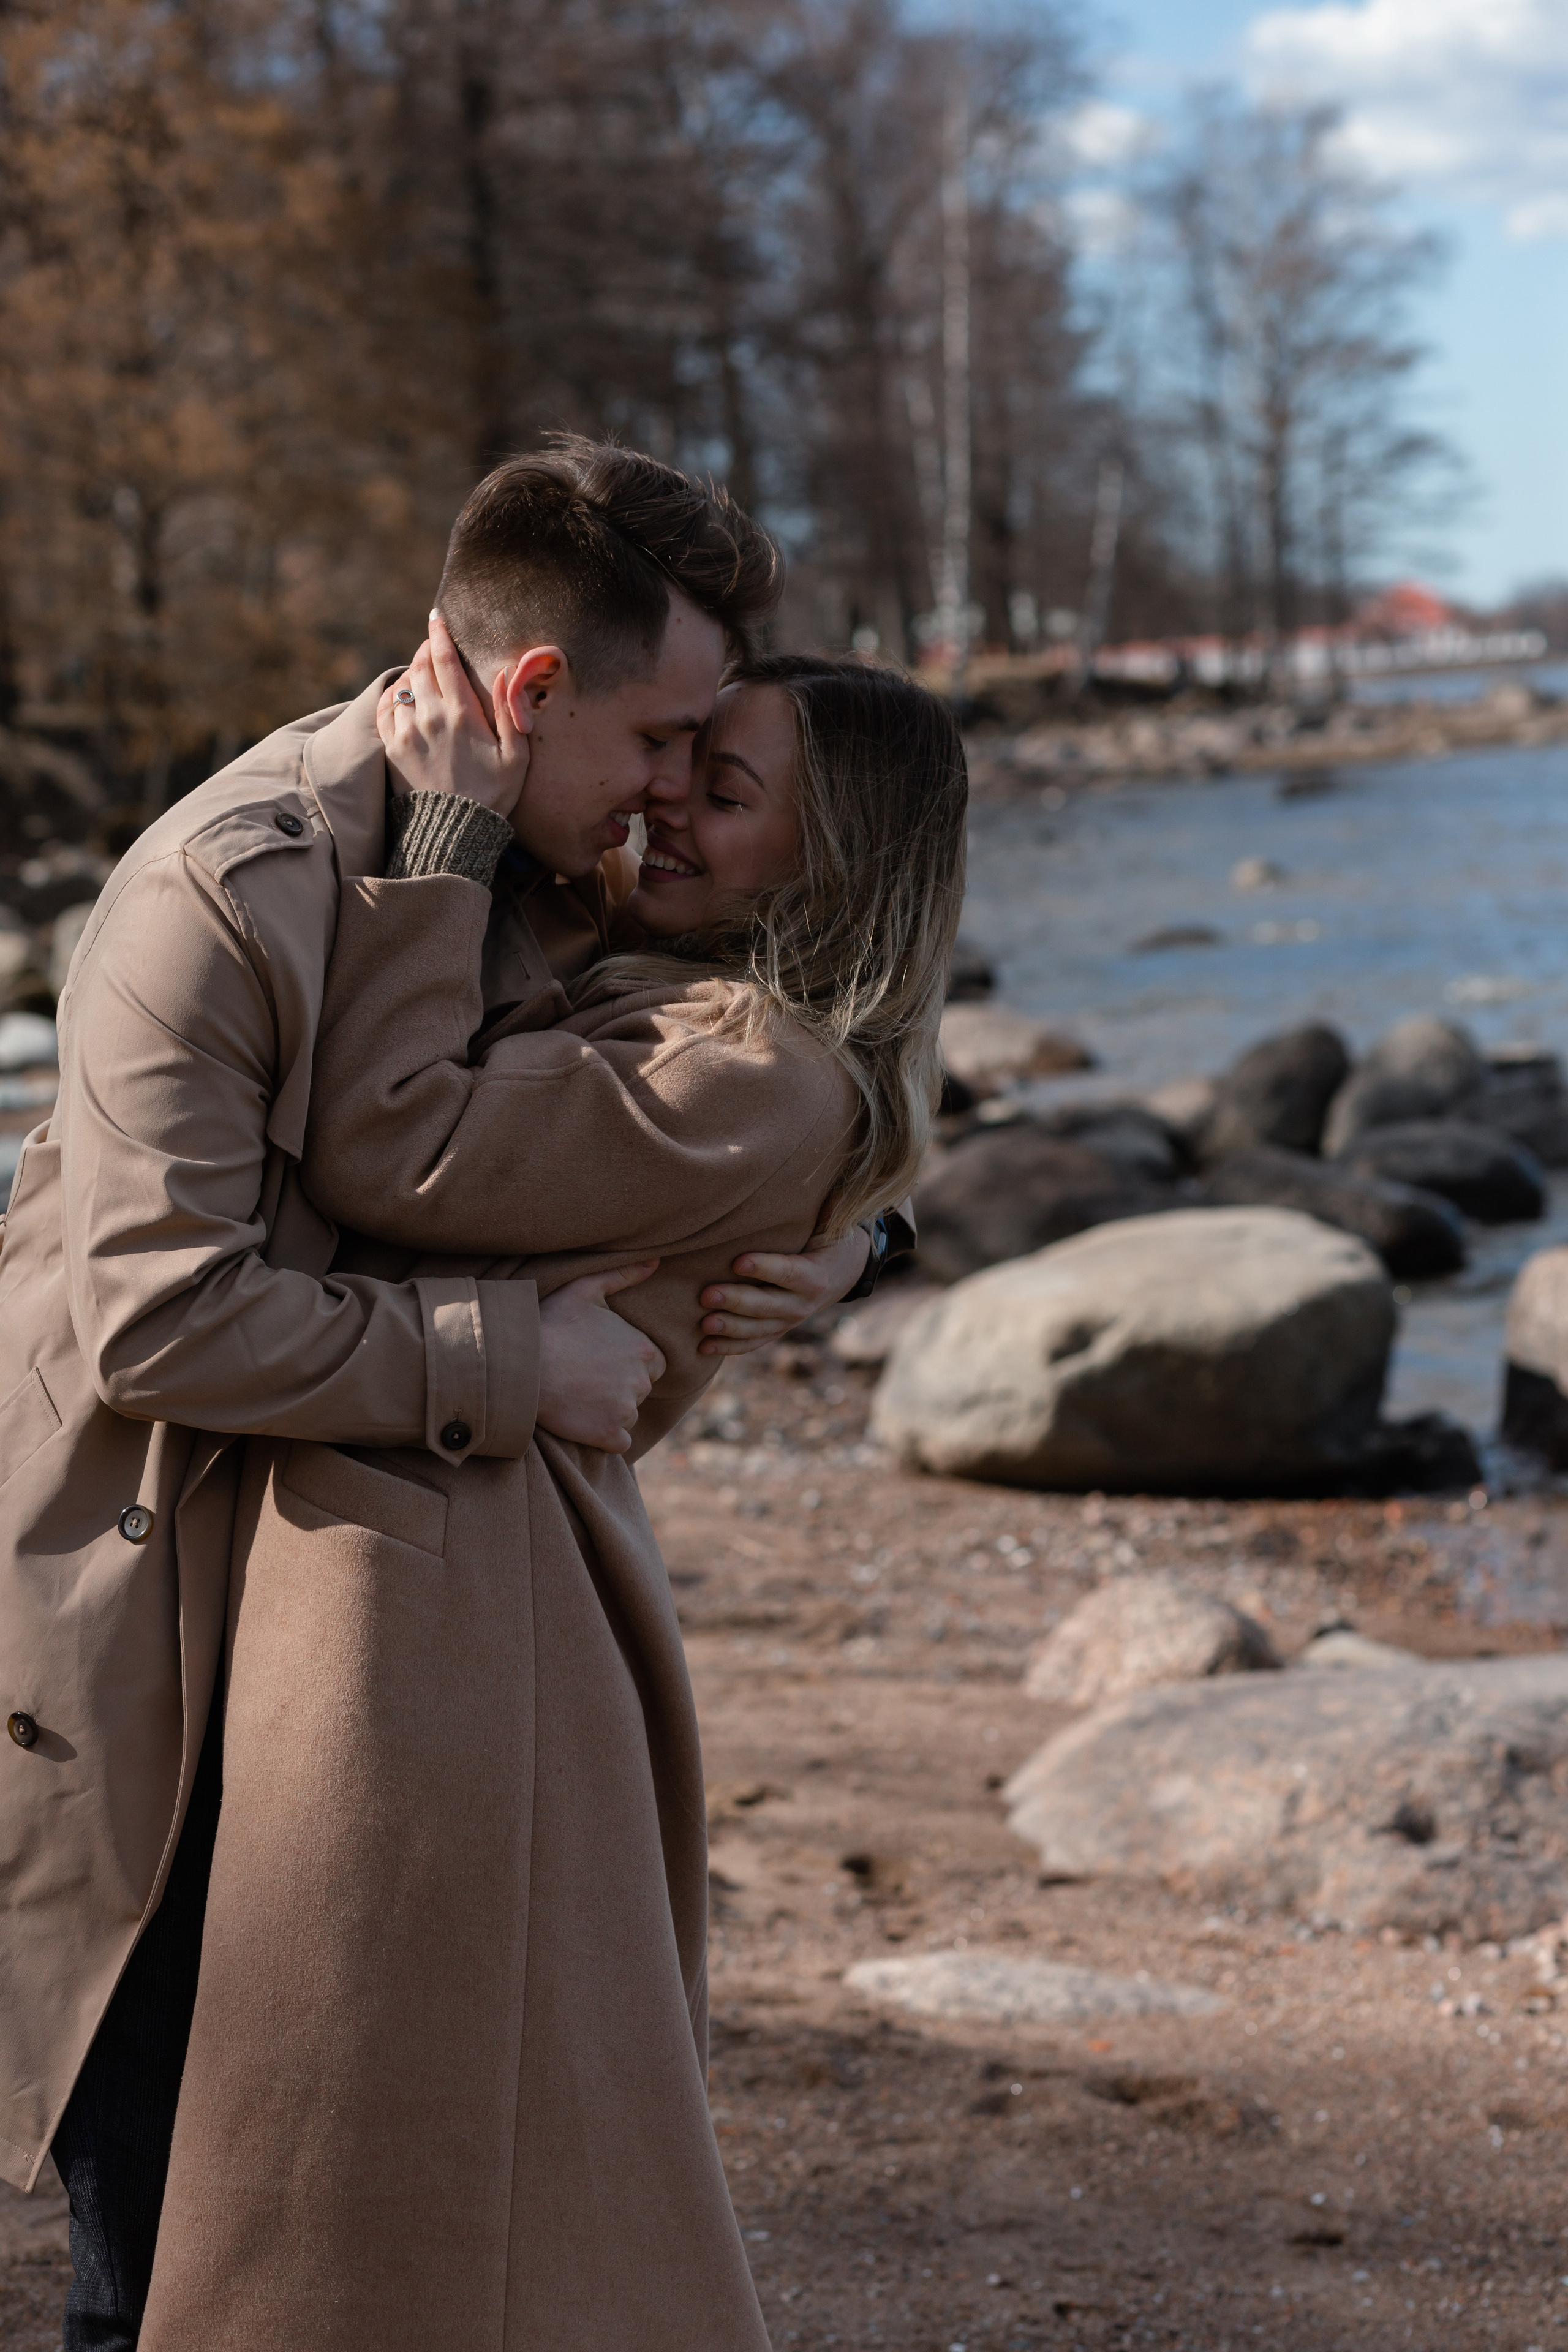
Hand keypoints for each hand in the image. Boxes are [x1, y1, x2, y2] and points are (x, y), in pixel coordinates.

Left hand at [377, 612, 530, 819]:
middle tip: (433, 646)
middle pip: (419, 665)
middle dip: (425, 650)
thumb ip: (510, 712)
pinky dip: (393, 694)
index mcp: (462, 714)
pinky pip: (385, 707)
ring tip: (422, 673)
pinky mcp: (392, 748)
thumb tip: (504, 673)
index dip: (439, 633)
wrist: (453, 833)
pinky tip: (403, 694)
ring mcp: (406, 731)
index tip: (437, 618)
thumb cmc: (493, 796)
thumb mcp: (516, 757)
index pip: (443, 658)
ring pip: (403, 684)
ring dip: (411, 673)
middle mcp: (429, 716)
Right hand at [536, 1262, 665, 1451]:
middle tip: (586, 1380)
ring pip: (628, 1416)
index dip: (628, 1364)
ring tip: (579, 1398)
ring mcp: (626, 1410)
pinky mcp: (609, 1435)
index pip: (653, 1364)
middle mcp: (642, 1381)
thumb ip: (623, 1274)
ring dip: (610, 1412)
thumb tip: (655, 1261)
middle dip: (620, 1388)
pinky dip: (604, 1437)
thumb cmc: (550, 1324)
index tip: (601, 1362)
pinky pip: (618, 1443)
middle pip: (640, 1390)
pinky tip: (581, 1422)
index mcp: (644, 1349)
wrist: (519, 1366)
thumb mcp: (585, 1289)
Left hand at [697, 1227, 871, 1356]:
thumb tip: (831, 1194)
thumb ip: (829, 1212)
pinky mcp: (777, 1330)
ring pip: (758, 1329)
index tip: (738, 1262)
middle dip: (736, 1301)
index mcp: (815, 1276)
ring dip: (729, 1328)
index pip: (788, 1273)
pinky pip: (753, 1343)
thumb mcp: (835, 1225)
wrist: (844, 1272)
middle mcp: (803, 1304)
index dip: (764, 1269)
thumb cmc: (830, 1239)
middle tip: (706, 1295)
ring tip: (703, 1324)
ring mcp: (789, 1321)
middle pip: (767, 1305)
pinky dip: (729, 1347)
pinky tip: (703, 1346)